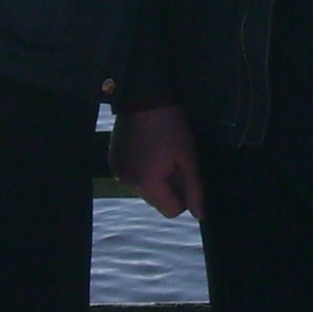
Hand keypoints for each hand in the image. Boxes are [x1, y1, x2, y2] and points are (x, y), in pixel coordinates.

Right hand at [112, 104, 204, 219]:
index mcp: (147, 184)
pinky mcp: (113, 162)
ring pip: (145, 189)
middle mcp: (128, 183)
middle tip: (174, 159)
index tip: (185, 173)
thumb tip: (200, 215)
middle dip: (169, 186)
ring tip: (160, 152)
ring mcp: (117, 172)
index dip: (184, 196)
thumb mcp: (188, 157)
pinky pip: (133, 176)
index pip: (171, 211)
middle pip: (157, 201)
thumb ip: (194, 188)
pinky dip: (142, 169)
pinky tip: (147, 149)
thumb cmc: (170, 126)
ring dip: (155, 178)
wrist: (143, 96)